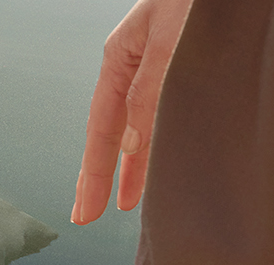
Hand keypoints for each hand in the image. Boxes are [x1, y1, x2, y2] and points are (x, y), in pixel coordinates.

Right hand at [72, 0, 191, 224]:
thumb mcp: (170, 41)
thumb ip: (148, 92)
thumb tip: (129, 145)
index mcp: (121, 56)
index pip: (99, 127)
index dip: (93, 173)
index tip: (87, 208)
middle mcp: (136, 67)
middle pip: (110, 132)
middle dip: (99, 177)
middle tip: (88, 215)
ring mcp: (158, 71)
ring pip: (137, 129)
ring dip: (131, 168)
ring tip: (124, 203)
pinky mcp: (186, 74)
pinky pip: (161, 121)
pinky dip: (154, 149)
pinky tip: (154, 167)